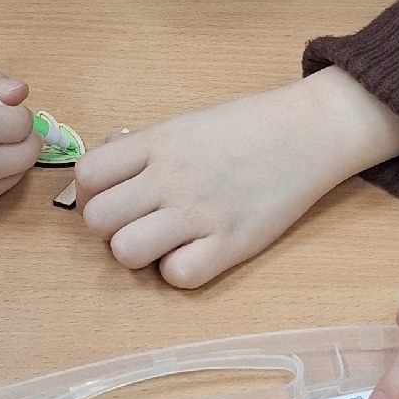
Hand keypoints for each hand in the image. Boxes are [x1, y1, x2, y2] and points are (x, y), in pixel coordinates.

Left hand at [78, 70, 398, 288]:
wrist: (310, 131)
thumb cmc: (248, 127)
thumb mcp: (187, 123)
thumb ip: (143, 146)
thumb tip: (108, 162)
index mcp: (158, 143)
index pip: (87, 175)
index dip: (93, 192)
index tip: (117, 195)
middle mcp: (171, 177)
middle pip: (97, 219)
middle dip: (110, 227)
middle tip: (138, 223)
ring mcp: (200, 212)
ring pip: (125, 252)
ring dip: (138, 253)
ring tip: (164, 243)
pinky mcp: (232, 243)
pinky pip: (178, 276)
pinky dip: (180, 271)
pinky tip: (196, 254)